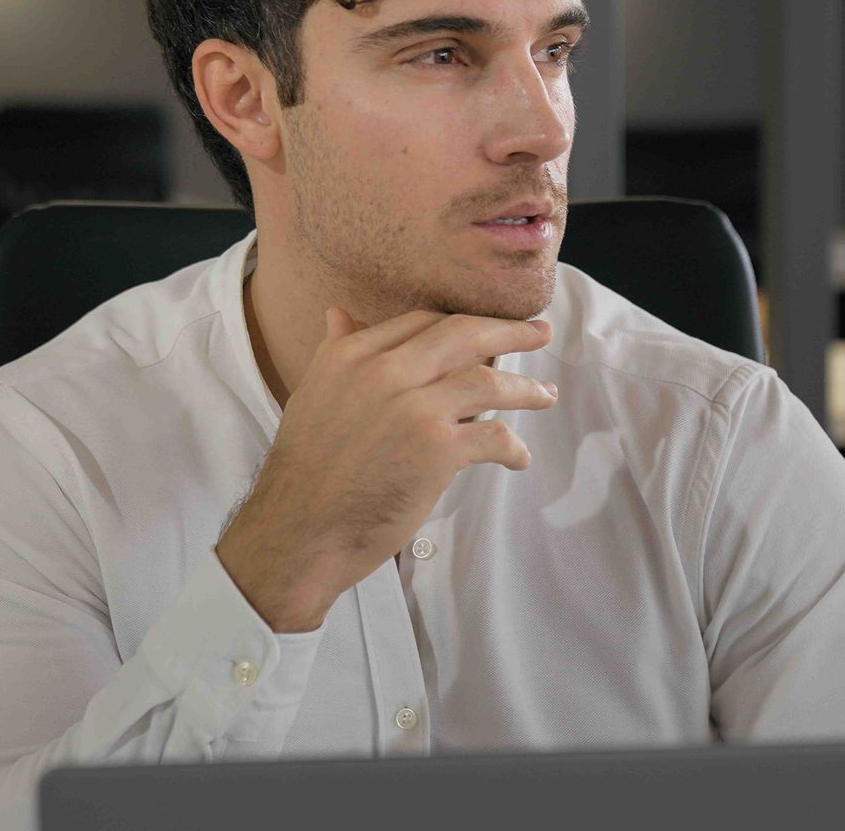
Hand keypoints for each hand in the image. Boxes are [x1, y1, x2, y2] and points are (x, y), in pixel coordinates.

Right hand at [215, 307, 556, 631]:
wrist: (299, 530)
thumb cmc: (307, 469)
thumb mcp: (315, 394)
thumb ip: (336, 350)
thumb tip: (339, 313)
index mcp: (354, 355)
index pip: (423, 322)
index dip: (462, 325)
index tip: (487, 331)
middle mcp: (385, 371)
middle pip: (465, 335)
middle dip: (511, 332)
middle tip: (541, 334)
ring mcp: (414, 408)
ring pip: (488, 381)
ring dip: (525, 389)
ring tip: (546, 396)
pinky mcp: (437, 449)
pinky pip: (493, 435)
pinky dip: (513, 446)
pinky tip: (519, 457)